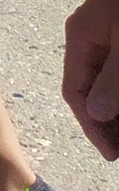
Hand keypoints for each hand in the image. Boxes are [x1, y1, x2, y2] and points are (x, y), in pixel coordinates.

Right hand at [63, 0, 118, 159]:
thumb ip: (113, 80)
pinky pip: (115, 71)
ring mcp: (106, 36)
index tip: (111, 153)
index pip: (75, 91)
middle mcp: (88, 38)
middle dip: (106, 122)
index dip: (91, 126)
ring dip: (115, 110)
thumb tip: (96, 113)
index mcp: (81, 38)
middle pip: (90, 90)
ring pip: (106, 83)